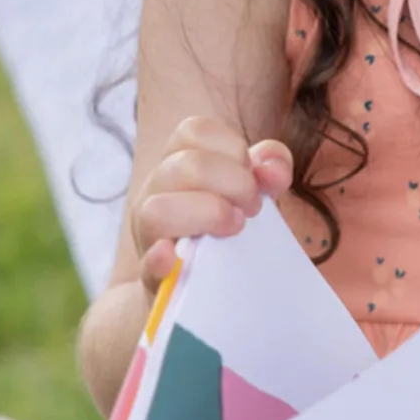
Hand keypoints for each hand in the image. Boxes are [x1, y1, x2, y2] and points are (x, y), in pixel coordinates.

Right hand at [131, 116, 293, 293]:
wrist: (201, 288)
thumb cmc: (227, 225)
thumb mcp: (250, 190)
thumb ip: (270, 168)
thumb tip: (272, 169)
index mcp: (178, 163)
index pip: (194, 131)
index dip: (233, 150)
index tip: (254, 178)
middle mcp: (155, 192)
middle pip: (184, 166)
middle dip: (233, 183)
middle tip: (252, 209)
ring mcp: (149, 234)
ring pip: (156, 209)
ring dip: (206, 214)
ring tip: (234, 228)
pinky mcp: (153, 277)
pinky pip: (147, 263)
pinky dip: (161, 259)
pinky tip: (175, 257)